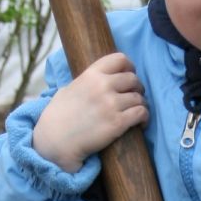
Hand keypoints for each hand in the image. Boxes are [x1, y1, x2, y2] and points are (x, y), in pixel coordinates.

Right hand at [31, 52, 147, 171]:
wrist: (56, 141)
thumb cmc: (57, 117)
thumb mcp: (67, 90)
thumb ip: (84, 82)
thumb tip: (94, 80)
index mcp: (91, 75)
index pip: (119, 59)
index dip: (129, 67)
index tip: (129, 75)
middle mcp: (103, 86)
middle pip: (133, 79)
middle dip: (137, 88)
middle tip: (134, 96)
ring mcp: (111, 104)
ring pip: (139, 98)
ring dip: (141, 104)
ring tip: (137, 111)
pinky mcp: (117, 122)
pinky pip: (141, 113)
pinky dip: (144, 117)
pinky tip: (141, 123)